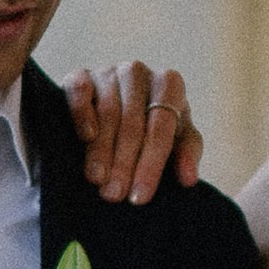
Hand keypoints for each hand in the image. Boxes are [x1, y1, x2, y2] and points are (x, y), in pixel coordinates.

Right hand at [65, 60, 203, 202]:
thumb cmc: (154, 128)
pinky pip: (80, 90)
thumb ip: (186, 154)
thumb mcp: (177, 139)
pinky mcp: (80, 75)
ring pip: (107, 111)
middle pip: (133, 122)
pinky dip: (82, 113)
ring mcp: (108, 71)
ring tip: (97, 180)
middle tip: (115, 195)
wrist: (119, 111)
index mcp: (168, 84)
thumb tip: (189, 179)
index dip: (151, 164)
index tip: (140, 197)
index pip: (161, 127)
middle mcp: (139, 72)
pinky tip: (85, 137)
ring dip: (101, 149)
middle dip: (124, 163)